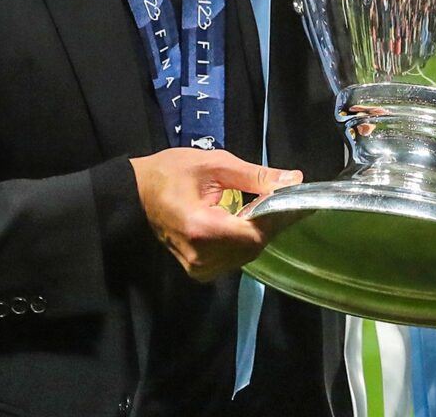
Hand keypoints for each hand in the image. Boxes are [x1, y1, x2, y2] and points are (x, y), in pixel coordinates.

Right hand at [129, 148, 301, 280]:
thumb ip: (254, 176)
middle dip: (272, 222)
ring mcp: (199, 269)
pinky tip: (248, 220)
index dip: (279, 217)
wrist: (136, 194)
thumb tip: (293, 180)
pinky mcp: (199, 271)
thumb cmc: (171, 172)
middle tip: (287, 197)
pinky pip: (234, 258)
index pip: (254, 233)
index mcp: (202, 229)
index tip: (299, 198)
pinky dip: (245, 240)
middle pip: (253, 247)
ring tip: (270, 206)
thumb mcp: (213, 164)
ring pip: (246, 255)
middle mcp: (201, 258)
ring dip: (260, 231)